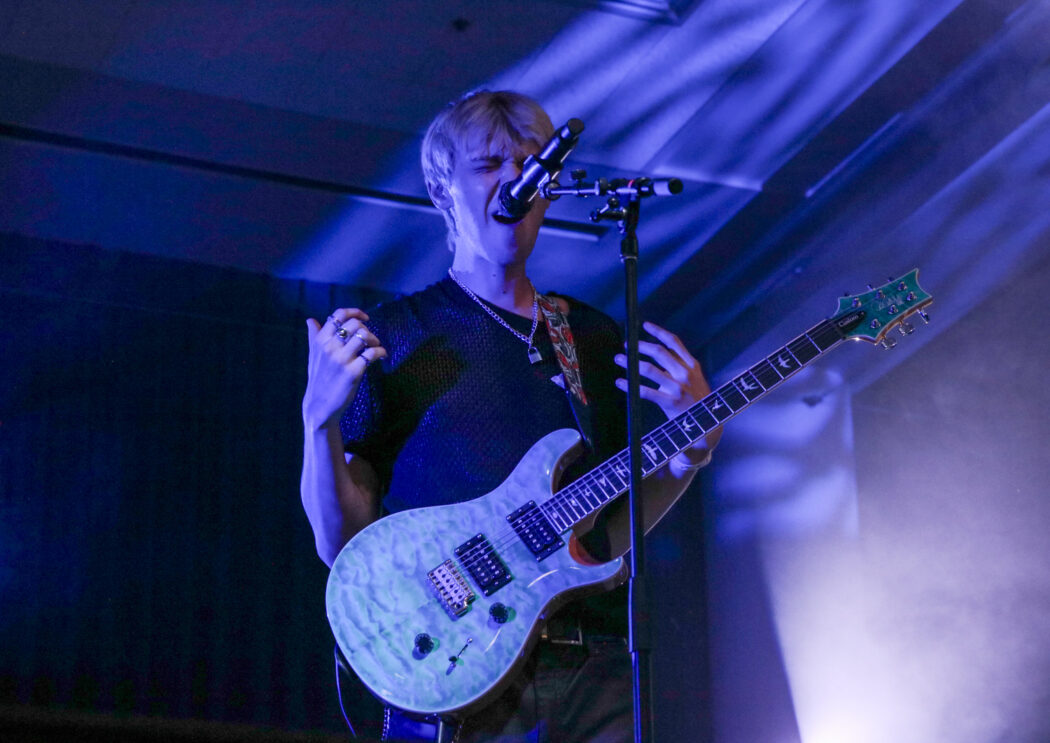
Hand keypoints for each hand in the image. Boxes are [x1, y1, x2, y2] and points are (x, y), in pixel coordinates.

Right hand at [302, 308, 385, 430]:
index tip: (366, 317)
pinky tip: (382, 356)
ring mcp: (341, 359)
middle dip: (367, 328)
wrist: (319, 404)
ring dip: (375, 339)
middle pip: (355, 324)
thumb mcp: (313, 355)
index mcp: (320, 340)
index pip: (338, 315)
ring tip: (376, 347)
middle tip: (370, 339)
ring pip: (364, 336)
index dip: (355, 312)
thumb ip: (314, 336)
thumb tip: (310, 320)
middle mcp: (330, 347)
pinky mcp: (353, 372)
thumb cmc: (318, 378)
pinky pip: (372, 354)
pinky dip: (381, 352)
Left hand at [614, 320, 721, 461]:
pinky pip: (645, 391)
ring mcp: (677, 387)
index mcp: (691, 365)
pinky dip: (629, 385)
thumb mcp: (695, 378)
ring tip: (619, 359)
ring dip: (631, 362)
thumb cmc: (696, 400)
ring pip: (649, 369)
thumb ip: (679, 365)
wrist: (708, 423)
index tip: (644, 325)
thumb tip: (656, 353)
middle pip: (659, 352)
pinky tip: (620, 382)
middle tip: (626, 345)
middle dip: (640, 346)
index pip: (673, 342)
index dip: (658, 331)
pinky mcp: (670, 402)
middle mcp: (685, 373)